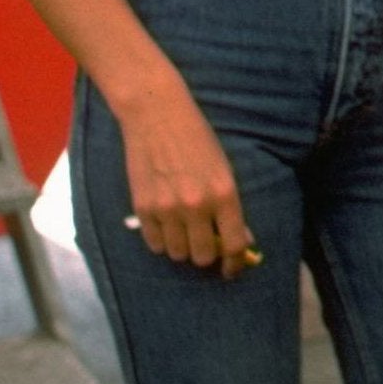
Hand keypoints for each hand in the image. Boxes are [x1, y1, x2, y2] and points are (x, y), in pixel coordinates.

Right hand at [115, 76, 253, 272]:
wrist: (157, 114)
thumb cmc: (197, 139)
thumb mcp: (223, 168)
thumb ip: (229, 206)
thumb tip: (239, 241)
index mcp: (224, 194)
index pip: (234, 245)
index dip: (236, 263)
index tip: (232, 269)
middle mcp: (197, 205)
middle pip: (203, 256)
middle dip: (207, 255)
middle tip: (205, 244)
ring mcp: (167, 208)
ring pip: (178, 254)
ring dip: (183, 247)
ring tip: (183, 229)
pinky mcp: (143, 207)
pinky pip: (154, 244)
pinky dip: (161, 241)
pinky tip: (165, 225)